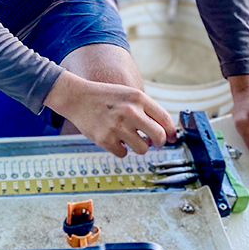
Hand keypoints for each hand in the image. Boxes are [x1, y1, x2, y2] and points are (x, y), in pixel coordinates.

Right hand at [44, 70, 175, 157]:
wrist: (77, 97)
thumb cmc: (106, 97)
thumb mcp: (128, 95)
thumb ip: (146, 110)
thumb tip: (166, 132)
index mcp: (138, 98)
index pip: (165, 119)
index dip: (171, 132)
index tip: (171, 137)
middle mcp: (130, 112)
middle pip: (159, 137)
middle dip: (159, 143)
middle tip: (154, 143)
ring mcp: (117, 126)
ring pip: (143, 149)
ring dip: (139, 147)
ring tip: (129, 138)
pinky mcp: (105, 139)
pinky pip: (123, 154)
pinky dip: (120, 149)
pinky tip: (113, 139)